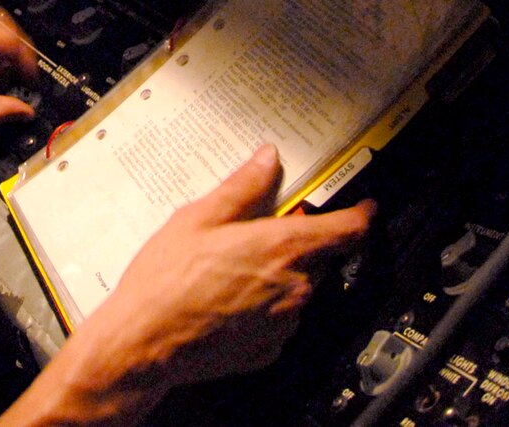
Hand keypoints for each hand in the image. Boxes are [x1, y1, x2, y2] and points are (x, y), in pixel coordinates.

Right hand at [0, 147, 374, 424]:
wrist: (143, 343)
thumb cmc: (166, 280)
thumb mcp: (199, 218)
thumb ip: (242, 188)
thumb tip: (267, 159)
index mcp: (282, 248)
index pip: (347, 230)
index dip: (360, 215)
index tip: (365, 207)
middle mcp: (294, 288)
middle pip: (319, 258)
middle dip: (298, 244)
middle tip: (258, 234)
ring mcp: (284, 323)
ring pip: (297, 289)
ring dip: (279, 276)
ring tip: (230, 269)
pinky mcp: (269, 350)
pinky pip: (279, 319)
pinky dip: (264, 307)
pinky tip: (226, 299)